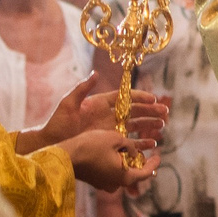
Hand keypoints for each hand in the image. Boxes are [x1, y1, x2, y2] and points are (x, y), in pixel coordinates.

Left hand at [35, 73, 166, 148]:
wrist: (52, 143)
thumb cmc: (58, 122)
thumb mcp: (68, 103)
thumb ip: (82, 88)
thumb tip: (95, 73)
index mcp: (100, 103)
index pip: (125, 98)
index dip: (140, 97)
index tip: (153, 98)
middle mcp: (108, 115)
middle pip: (134, 111)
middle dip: (150, 112)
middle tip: (165, 113)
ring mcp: (110, 129)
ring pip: (135, 126)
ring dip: (149, 125)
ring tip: (162, 126)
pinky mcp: (109, 142)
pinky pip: (129, 142)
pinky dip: (141, 142)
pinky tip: (152, 142)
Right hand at [63, 126, 157, 191]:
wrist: (65, 155)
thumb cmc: (91, 146)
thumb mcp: (116, 139)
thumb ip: (130, 145)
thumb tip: (134, 151)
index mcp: (124, 177)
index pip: (145, 173)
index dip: (154, 163)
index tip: (159, 155)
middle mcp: (115, 185)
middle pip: (133, 174)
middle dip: (140, 163)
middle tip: (146, 153)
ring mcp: (103, 184)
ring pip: (121, 173)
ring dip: (127, 162)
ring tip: (130, 151)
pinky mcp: (94, 180)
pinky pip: (110, 173)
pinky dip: (115, 164)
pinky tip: (114, 153)